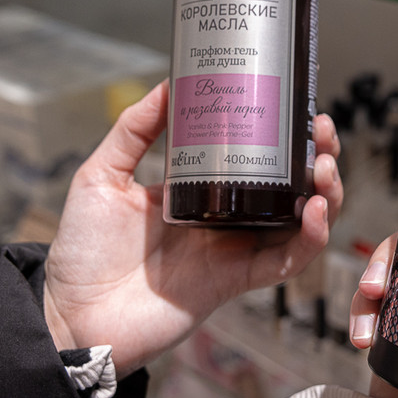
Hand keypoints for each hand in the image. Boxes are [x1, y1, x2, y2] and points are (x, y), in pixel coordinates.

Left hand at [43, 80, 342, 375]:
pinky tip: (314, 212)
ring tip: (326, 166)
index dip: (284, 135)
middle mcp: (225, 219)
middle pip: (289, 186)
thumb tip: (167, 83)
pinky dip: (309, 240)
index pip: (256, 157)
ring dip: (324, 193)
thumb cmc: (82, 251)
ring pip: (299, 222)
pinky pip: (284, 261)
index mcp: (201, 192)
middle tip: (322, 130)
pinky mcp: (235, 280)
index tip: (296, 105)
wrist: (71, 314)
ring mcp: (233, 250)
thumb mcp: (103, 175)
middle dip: (316, 157)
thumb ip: (133, 130)